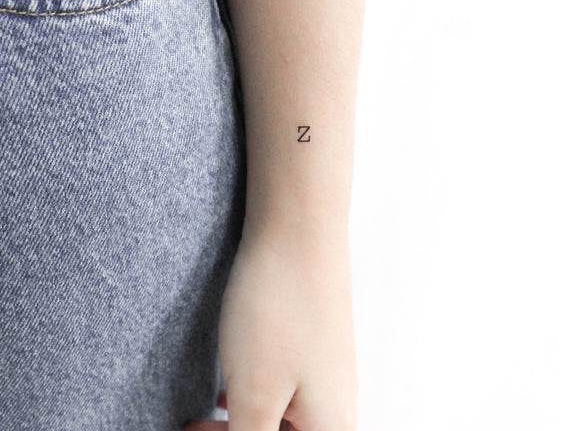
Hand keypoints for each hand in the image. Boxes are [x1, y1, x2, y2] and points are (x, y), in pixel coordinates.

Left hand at [183, 225, 358, 430]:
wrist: (300, 230)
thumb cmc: (279, 309)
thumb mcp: (254, 395)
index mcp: (332, 428)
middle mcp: (337, 403)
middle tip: (194, 428)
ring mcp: (327, 368)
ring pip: (285, 417)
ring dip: (244, 423)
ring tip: (206, 417)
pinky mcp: (314, 342)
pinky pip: (285, 387)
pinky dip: (254, 396)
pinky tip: (232, 384)